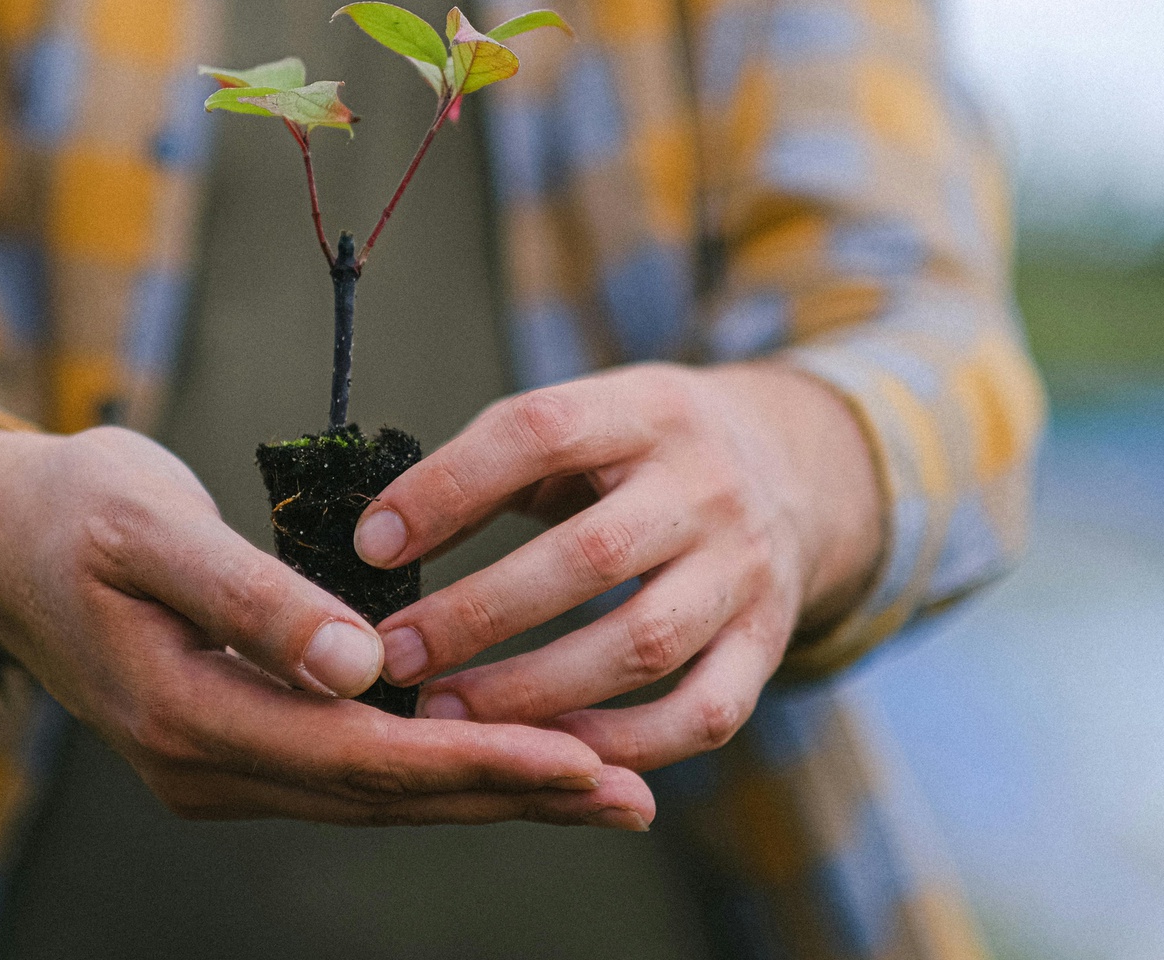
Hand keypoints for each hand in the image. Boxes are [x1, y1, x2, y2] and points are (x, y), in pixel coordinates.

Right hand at [0, 421, 653, 828]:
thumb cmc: (70, 510)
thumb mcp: (149, 527)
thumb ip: (253, 595)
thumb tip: (360, 666)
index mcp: (183, 712)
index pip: (360, 754)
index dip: (475, 758)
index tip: (580, 758)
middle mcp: (202, 763)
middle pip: (384, 793)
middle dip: (510, 794)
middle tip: (630, 794)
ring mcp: (214, 765)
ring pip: (374, 792)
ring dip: (487, 790)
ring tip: (600, 788)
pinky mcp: (231, 744)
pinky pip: (351, 770)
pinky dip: (435, 766)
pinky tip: (505, 756)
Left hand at [354, 363, 882, 772]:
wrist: (792, 469)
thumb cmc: (638, 454)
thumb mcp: (582, 422)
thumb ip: (490, 467)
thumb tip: (380, 538)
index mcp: (645, 410)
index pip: (540, 432)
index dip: (449, 488)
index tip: (371, 545)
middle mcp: (706, 486)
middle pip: (589, 556)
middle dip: (478, 613)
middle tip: (392, 656)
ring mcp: (746, 569)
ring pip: (642, 644)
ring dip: (533, 691)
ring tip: (445, 714)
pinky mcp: (768, 641)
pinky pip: (702, 713)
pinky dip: (625, 744)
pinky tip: (548, 753)